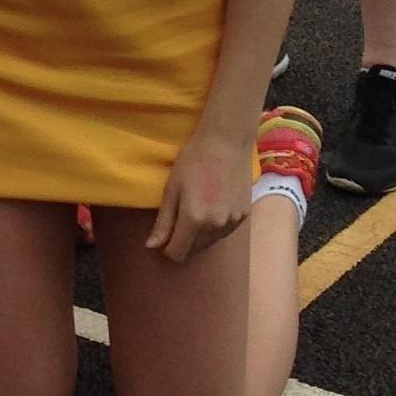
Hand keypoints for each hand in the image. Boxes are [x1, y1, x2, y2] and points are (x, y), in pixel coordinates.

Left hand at [146, 127, 249, 262]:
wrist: (227, 142)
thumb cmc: (193, 160)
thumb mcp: (171, 188)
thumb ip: (163, 221)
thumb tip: (151, 247)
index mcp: (194, 220)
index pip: (178, 253)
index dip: (167, 248)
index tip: (164, 236)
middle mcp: (215, 226)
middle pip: (194, 249)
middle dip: (184, 240)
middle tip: (179, 216)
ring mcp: (232, 222)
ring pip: (210, 242)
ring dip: (200, 234)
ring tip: (197, 207)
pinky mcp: (244, 216)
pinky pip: (225, 231)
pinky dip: (216, 226)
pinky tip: (213, 206)